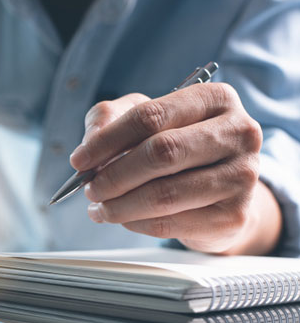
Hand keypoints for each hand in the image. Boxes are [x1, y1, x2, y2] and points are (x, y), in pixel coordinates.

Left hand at [71, 84, 280, 254]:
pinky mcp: (234, 215)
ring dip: (120, 205)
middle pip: (161, 153)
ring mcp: (242, 176)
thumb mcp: (144, 121)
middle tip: (89, 189)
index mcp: (215, 99)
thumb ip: (110, 119)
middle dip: (114, 175)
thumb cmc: (178, 149)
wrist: (220, 192)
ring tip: (100, 208)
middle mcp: (239, 133)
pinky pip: (170, 223)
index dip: (107, 140)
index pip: (151, 116)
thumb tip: (89, 145)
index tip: (79, 160)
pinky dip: (136, 223)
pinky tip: (125, 218)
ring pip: (164, 194)